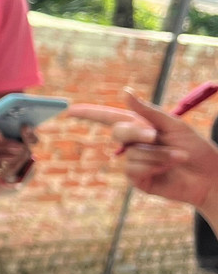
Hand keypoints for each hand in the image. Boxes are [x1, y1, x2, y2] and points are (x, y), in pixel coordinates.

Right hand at [68, 89, 217, 223]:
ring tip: (177, 158)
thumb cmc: (197, 148)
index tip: (70, 110)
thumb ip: (147, 111)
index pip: (109, 118)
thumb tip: (125, 92)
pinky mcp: (139, 180)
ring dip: (156, 155)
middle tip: (156, 136)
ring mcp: (135, 163)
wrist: (210, 176)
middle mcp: (134, 145)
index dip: (89, 113)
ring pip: (131, 154)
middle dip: (136, 133)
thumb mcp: (173, 125)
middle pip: (117, 133)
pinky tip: (168, 169)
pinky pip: (134, 169)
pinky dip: (153, 166)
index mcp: (140, 128)